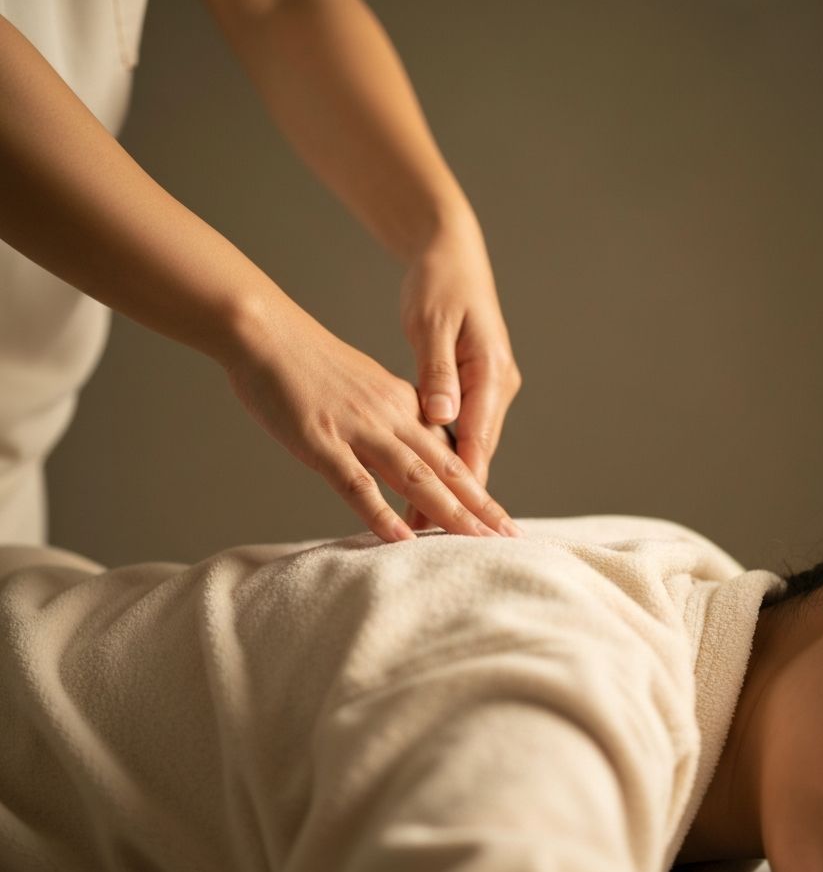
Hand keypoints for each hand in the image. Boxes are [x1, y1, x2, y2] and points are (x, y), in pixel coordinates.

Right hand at [223, 295, 520, 542]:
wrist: (265, 331)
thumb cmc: (308, 362)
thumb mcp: (365, 387)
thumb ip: (389, 418)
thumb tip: (407, 449)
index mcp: (403, 404)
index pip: (450, 452)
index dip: (478, 487)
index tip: (500, 517)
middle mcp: (391, 417)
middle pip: (446, 467)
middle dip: (481, 506)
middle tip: (509, 537)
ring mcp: (358, 430)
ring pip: (414, 476)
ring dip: (448, 512)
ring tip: (475, 541)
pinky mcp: (322, 443)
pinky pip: (357, 484)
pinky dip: (381, 513)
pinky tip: (402, 538)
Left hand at [400, 218, 520, 529]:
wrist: (451, 254)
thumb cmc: (439, 284)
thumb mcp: (433, 324)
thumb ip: (438, 372)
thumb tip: (442, 417)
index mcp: (491, 371)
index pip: (477, 440)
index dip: (461, 484)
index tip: (446, 518)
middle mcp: (497, 385)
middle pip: (477, 453)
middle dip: (455, 495)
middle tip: (431, 535)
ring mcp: (489, 388)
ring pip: (469, 446)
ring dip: (450, 482)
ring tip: (428, 522)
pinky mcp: (474, 387)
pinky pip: (461, 431)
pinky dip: (444, 457)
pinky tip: (427, 480)